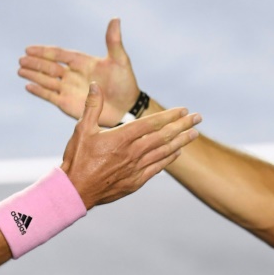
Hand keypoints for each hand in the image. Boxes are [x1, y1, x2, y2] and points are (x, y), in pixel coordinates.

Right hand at [19, 18, 139, 126]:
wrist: (127, 108)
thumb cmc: (125, 82)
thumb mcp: (120, 60)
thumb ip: (113, 40)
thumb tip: (115, 18)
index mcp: (82, 62)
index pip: (59, 54)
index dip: (44, 51)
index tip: (29, 48)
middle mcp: (72, 74)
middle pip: (49, 67)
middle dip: (35, 63)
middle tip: (21, 59)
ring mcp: (69, 89)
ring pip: (46, 80)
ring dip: (33, 75)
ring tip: (20, 70)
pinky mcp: (67, 103)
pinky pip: (50, 96)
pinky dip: (39, 91)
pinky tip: (28, 86)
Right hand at [61, 82, 200, 206]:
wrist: (76, 190)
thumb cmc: (77, 159)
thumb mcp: (81, 130)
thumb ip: (92, 106)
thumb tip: (96, 85)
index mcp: (121, 138)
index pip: (151, 123)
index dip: (169, 116)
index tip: (183, 110)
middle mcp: (132, 152)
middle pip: (163, 136)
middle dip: (182, 125)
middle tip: (197, 118)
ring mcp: (135, 168)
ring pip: (164, 152)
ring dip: (181, 141)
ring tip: (194, 134)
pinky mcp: (135, 181)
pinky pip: (157, 168)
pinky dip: (169, 159)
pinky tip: (177, 152)